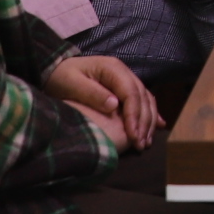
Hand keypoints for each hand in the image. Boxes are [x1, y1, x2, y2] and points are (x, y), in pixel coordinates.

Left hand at [42, 55, 159, 150]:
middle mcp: (123, 71)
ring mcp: (125, 78)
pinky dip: (150, 113)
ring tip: (146, 141)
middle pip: (141, 97)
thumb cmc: (61, 77)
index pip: (130, 93)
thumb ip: (93, 93)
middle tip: (141, 145)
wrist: (56, 69)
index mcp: (112, 68)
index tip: (133, 136)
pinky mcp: (123, 87)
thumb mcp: (72, 84)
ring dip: (148, 120)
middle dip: (143, 122)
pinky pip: (141, 99)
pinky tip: (157, 125)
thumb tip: (114, 105)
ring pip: (145, 99)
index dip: (134, 115)